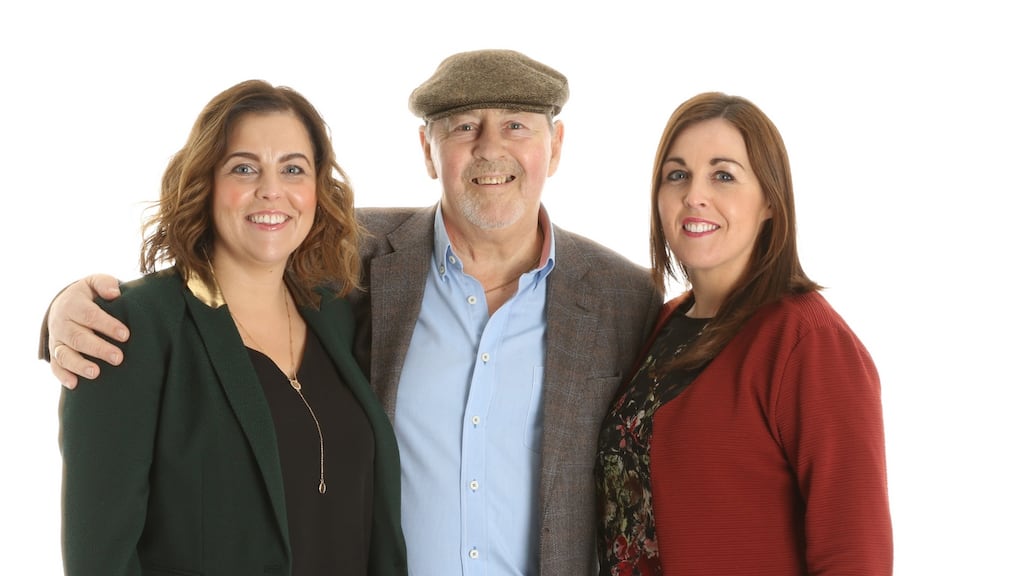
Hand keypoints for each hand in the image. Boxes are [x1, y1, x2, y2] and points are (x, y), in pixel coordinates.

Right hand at [48, 274, 127, 388]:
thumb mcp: (95, 282)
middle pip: (78, 337)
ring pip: (64, 354)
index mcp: (72, 304)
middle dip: (98, 348)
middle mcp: (61, 323)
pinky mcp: (55, 353)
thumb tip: (114, 293)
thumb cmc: (89, 295)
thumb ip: (104, 283)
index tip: (125, 334)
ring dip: (79, 365)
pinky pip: (55, 366)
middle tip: (118, 358)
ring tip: (96, 373)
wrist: (65, 304)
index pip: (89, 315)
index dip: (107, 325)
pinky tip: (75, 384)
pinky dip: (63, 376)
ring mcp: (56, 340)